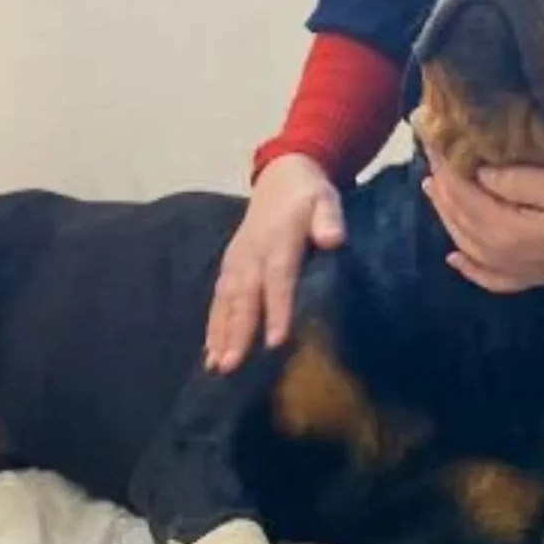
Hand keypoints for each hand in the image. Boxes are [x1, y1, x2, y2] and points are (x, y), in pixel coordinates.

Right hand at [204, 154, 343, 372]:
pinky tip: (210, 353)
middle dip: (238, 333)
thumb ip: (329, 219)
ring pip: (226, 302)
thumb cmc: (309, 195)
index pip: (279, 279)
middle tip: (232, 365)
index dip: (277, 310)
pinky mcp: (229, 267)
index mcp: (278, 241)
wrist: (280, 177)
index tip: (276, 341)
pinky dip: (213, 326)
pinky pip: (218, 299)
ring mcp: (237, 262)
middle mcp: (252, 254)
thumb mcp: (326, 200)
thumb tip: (333, 239)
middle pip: (245, 298)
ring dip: (220, 334)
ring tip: (218, 366)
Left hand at [422, 152, 543, 292]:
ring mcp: (518, 270)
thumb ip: (515, 181)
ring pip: (467, 244)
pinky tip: (455, 258)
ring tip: (435, 190)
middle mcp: (504, 256)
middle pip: (460, 219)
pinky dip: (468, 268)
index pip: (463, 193)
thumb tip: (478, 173)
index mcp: (506, 231)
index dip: (446, 165)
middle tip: (431, 157)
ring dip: (447, 217)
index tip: (434, 138)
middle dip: (442, 188)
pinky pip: (490, 278)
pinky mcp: (535, 276)